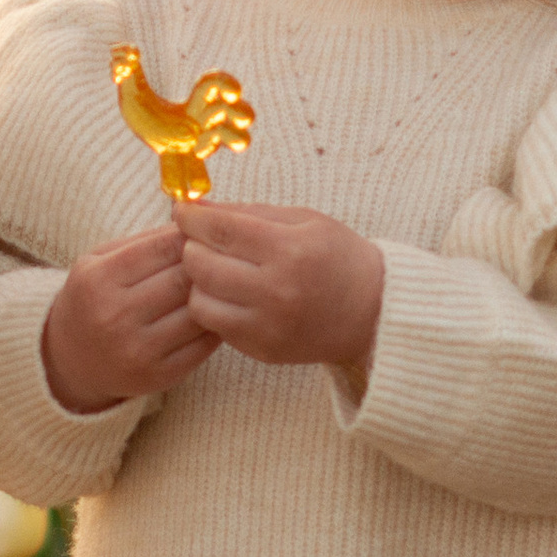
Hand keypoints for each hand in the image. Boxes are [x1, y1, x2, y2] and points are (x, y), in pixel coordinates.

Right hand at [42, 225, 219, 413]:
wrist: (71, 360)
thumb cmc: (92, 299)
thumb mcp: (98, 261)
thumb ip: (142, 240)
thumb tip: (193, 223)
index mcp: (98, 281)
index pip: (162, 248)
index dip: (192, 236)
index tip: (205, 233)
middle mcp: (115, 317)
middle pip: (183, 280)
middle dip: (209, 264)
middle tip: (222, 256)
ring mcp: (139, 350)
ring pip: (199, 312)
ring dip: (217, 294)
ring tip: (224, 283)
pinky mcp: (162, 375)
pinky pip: (205, 343)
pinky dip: (217, 323)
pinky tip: (218, 311)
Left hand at [173, 202, 383, 371]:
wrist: (373, 312)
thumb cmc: (338, 257)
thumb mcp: (303, 220)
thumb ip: (248, 212)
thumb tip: (196, 207)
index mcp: (290, 251)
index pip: (220, 229)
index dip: (192, 217)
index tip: (183, 211)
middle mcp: (277, 291)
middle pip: (200, 264)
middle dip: (192, 246)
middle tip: (202, 241)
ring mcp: (268, 326)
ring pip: (199, 300)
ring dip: (199, 281)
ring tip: (218, 270)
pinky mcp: (262, 350)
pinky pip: (215, 326)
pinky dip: (214, 307)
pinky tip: (231, 295)